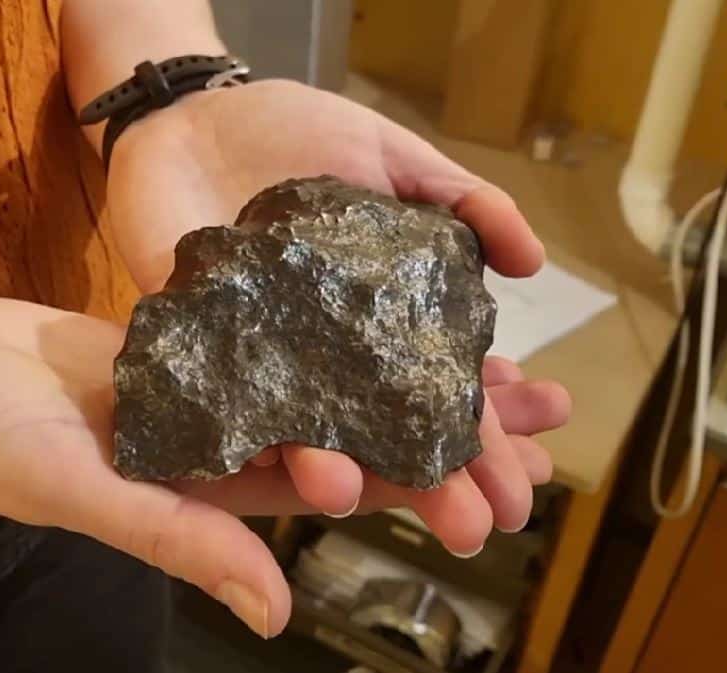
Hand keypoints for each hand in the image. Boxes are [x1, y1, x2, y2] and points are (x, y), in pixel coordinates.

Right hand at [0, 295, 567, 637]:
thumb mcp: (82, 491)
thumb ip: (181, 539)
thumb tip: (280, 610)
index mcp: (198, 490)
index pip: (335, 491)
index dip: (424, 487)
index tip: (510, 478)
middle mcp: (205, 443)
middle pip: (342, 433)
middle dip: (435, 422)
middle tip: (534, 402)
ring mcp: (186, 386)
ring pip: (307, 377)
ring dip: (387, 363)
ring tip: (475, 346)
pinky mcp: (160, 337)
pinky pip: (249, 328)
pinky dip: (310, 316)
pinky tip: (362, 294)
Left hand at [106, 79, 568, 554]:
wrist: (192, 116)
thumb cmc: (294, 135)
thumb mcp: (392, 158)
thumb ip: (462, 202)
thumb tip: (534, 266)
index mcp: (380, 319)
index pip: (442, 392)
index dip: (485, 437)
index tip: (528, 482)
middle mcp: (328, 355)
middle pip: (386, 434)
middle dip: (434, 482)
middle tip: (475, 527)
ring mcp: (264, 361)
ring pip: (310, 436)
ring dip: (345, 474)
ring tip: (378, 500)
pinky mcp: (200, 355)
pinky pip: (229, 409)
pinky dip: (261, 436)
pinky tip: (301, 464)